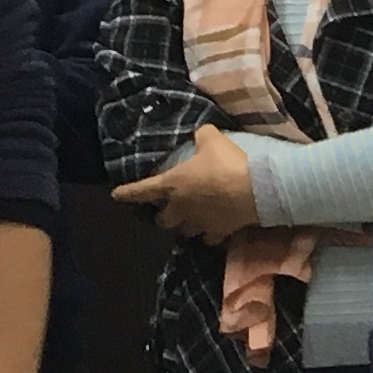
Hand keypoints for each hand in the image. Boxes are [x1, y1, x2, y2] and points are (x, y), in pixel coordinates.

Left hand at [113, 123, 260, 240]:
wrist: (257, 189)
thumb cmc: (227, 163)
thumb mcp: (212, 139)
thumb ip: (201, 136)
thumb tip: (199, 134)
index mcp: (172, 184)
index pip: (142, 190)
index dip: (127, 193)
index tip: (116, 196)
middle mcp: (180, 207)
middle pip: (162, 220)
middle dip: (164, 215)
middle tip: (169, 209)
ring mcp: (199, 223)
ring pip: (185, 231)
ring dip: (186, 225)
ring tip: (193, 218)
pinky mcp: (218, 232)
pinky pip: (208, 237)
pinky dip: (209, 234)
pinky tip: (214, 228)